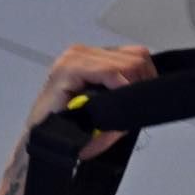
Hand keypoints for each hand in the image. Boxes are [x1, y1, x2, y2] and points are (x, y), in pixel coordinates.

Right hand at [24, 44, 156, 158]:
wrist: (41, 141)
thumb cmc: (69, 126)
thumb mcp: (105, 107)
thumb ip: (126, 95)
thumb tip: (152, 93)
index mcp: (92, 57)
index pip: (138, 55)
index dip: (148, 79)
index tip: (143, 101)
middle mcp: (83, 53)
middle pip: (138, 58)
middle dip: (141, 86)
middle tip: (131, 109)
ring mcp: (74, 58)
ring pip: (129, 64)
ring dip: (130, 91)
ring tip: (118, 111)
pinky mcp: (68, 69)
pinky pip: (110, 72)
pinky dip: (119, 89)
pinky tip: (113, 105)